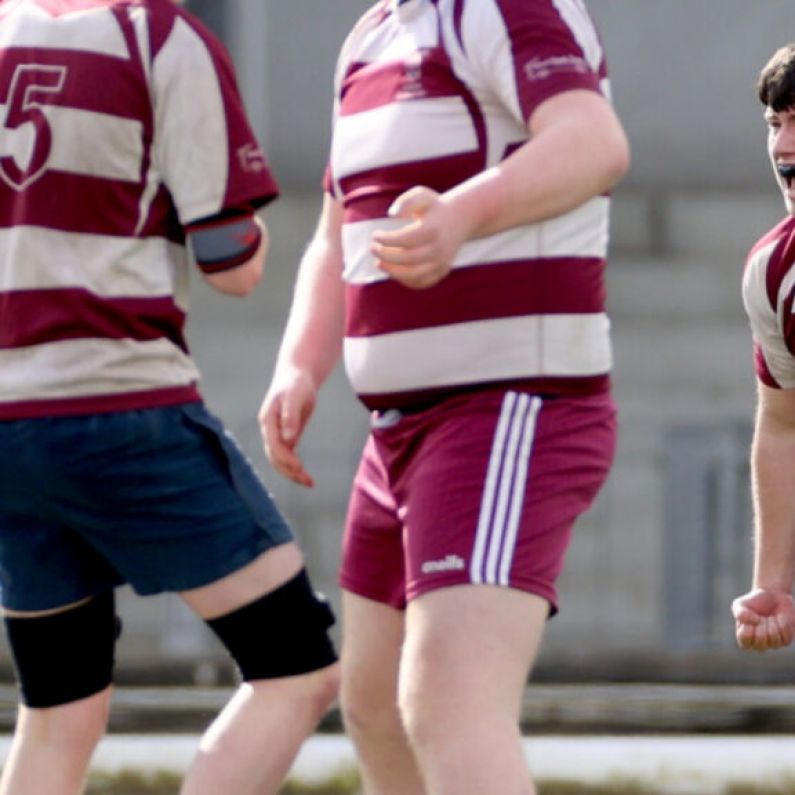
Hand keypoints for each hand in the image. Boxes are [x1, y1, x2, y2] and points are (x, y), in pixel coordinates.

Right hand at [258, 369, 316, 486]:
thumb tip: (288, 439)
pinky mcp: (285, 437)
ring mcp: (276, 435)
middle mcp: (269, 430)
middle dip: (289, 470)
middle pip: (274, 456)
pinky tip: (305, 476)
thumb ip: (290, 416)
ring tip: (309, 483)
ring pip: (279, 460)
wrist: (296, 376)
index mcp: (267, 420)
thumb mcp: (295, 396)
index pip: (273, 444)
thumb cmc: (295, 383)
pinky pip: (287, 456)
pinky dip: (295, 467)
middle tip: (307, 481)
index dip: (285, 457)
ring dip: (292, 473)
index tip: (298, 467)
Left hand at [370, 186, 466, 289]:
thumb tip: (392, 215)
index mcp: (433, 229)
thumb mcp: (421, 195)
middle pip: (408, 259)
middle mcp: (439, 248)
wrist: (460, 219)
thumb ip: (406, 202)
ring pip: (414, 275)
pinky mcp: (442, 272)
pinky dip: (404, 280)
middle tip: (372, 248)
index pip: (406, 239)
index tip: (375, 235)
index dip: (387, 240)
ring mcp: (442, 263)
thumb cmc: (434, 207)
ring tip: (378, 263)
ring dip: (392, 271)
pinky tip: (393, 271)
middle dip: (385, 255)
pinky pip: (421, 282)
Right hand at [731, 588, 794, 651]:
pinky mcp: (785, 641)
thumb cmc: (754, 602)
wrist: (773, 596)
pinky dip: (782, 622)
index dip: (748, 628)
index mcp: (745, 638)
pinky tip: (779, 618)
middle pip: (760, 642)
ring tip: (770, 617)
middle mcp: (758, 644)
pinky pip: (785, 635)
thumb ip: (740, 614)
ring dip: (772, 623)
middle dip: (762, 625)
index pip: (745, 641)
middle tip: (762, 617)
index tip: (751, 617)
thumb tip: (754, 621)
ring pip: (774, 639)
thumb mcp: (740, 604)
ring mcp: (772, 644)